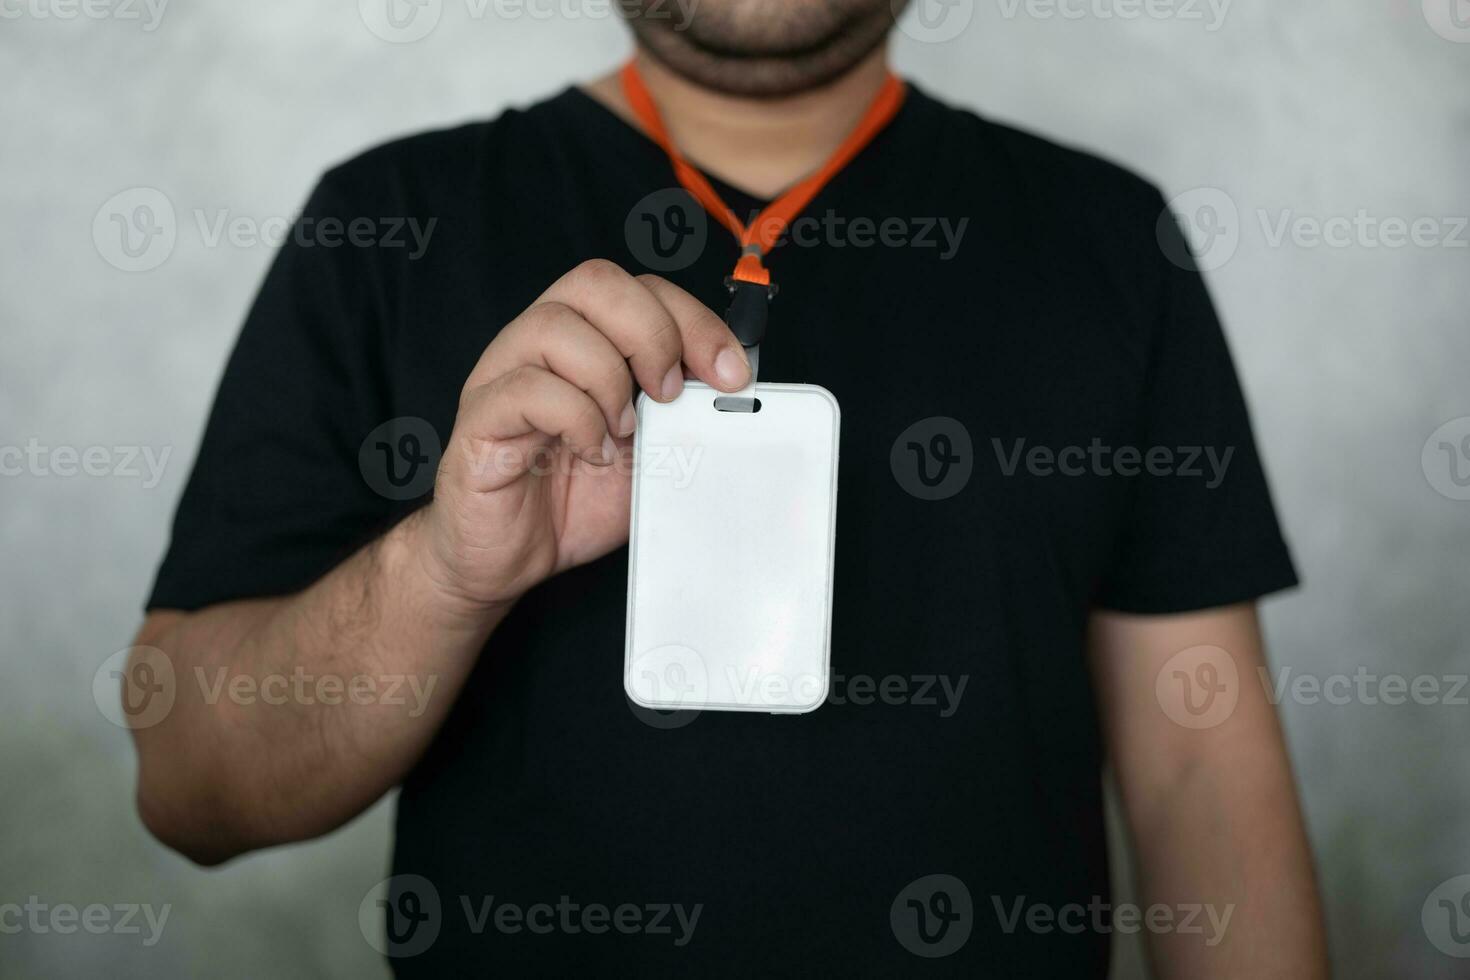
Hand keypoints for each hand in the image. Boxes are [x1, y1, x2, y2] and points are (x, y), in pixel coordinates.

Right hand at [417, 259, 750, 609]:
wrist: (511, 559)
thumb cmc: (574, 499)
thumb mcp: (651, 453)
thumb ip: (684, 416)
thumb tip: (733, 390)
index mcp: (585, 340)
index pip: (639, 288)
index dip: (693, 319)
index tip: (730, 372)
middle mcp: (540, 344)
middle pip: (595, 283)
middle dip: (652, 333)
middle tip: (671, 395)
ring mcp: (503, 375)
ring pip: (555, 326)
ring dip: (607, 379)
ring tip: (623, 431)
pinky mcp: (480, 419)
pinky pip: (526, 389)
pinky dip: (575, 419)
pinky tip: (591, 453)